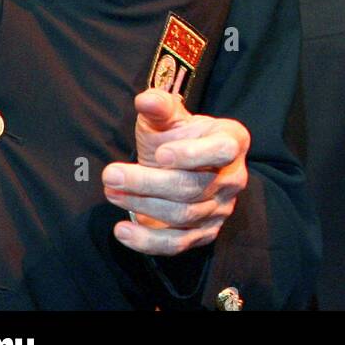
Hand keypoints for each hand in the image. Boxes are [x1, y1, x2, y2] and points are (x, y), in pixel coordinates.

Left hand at [102, 88, 249, 255]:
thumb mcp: (169, 119)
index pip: (222, 150)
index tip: (159, 154)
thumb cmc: (175, 138)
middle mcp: (234, 177)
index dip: (193, 154)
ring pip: (183, 215)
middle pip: (193, 187)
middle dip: (148, 182)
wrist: (180, 169)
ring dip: (142, 205)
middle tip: (110, 174)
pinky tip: (122, 229)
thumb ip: (160, 107)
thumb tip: (145, 100)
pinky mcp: (205, 234)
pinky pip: (178, 244)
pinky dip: (147, 240)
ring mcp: (222, 208)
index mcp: (233, 140)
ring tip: (111, 191)